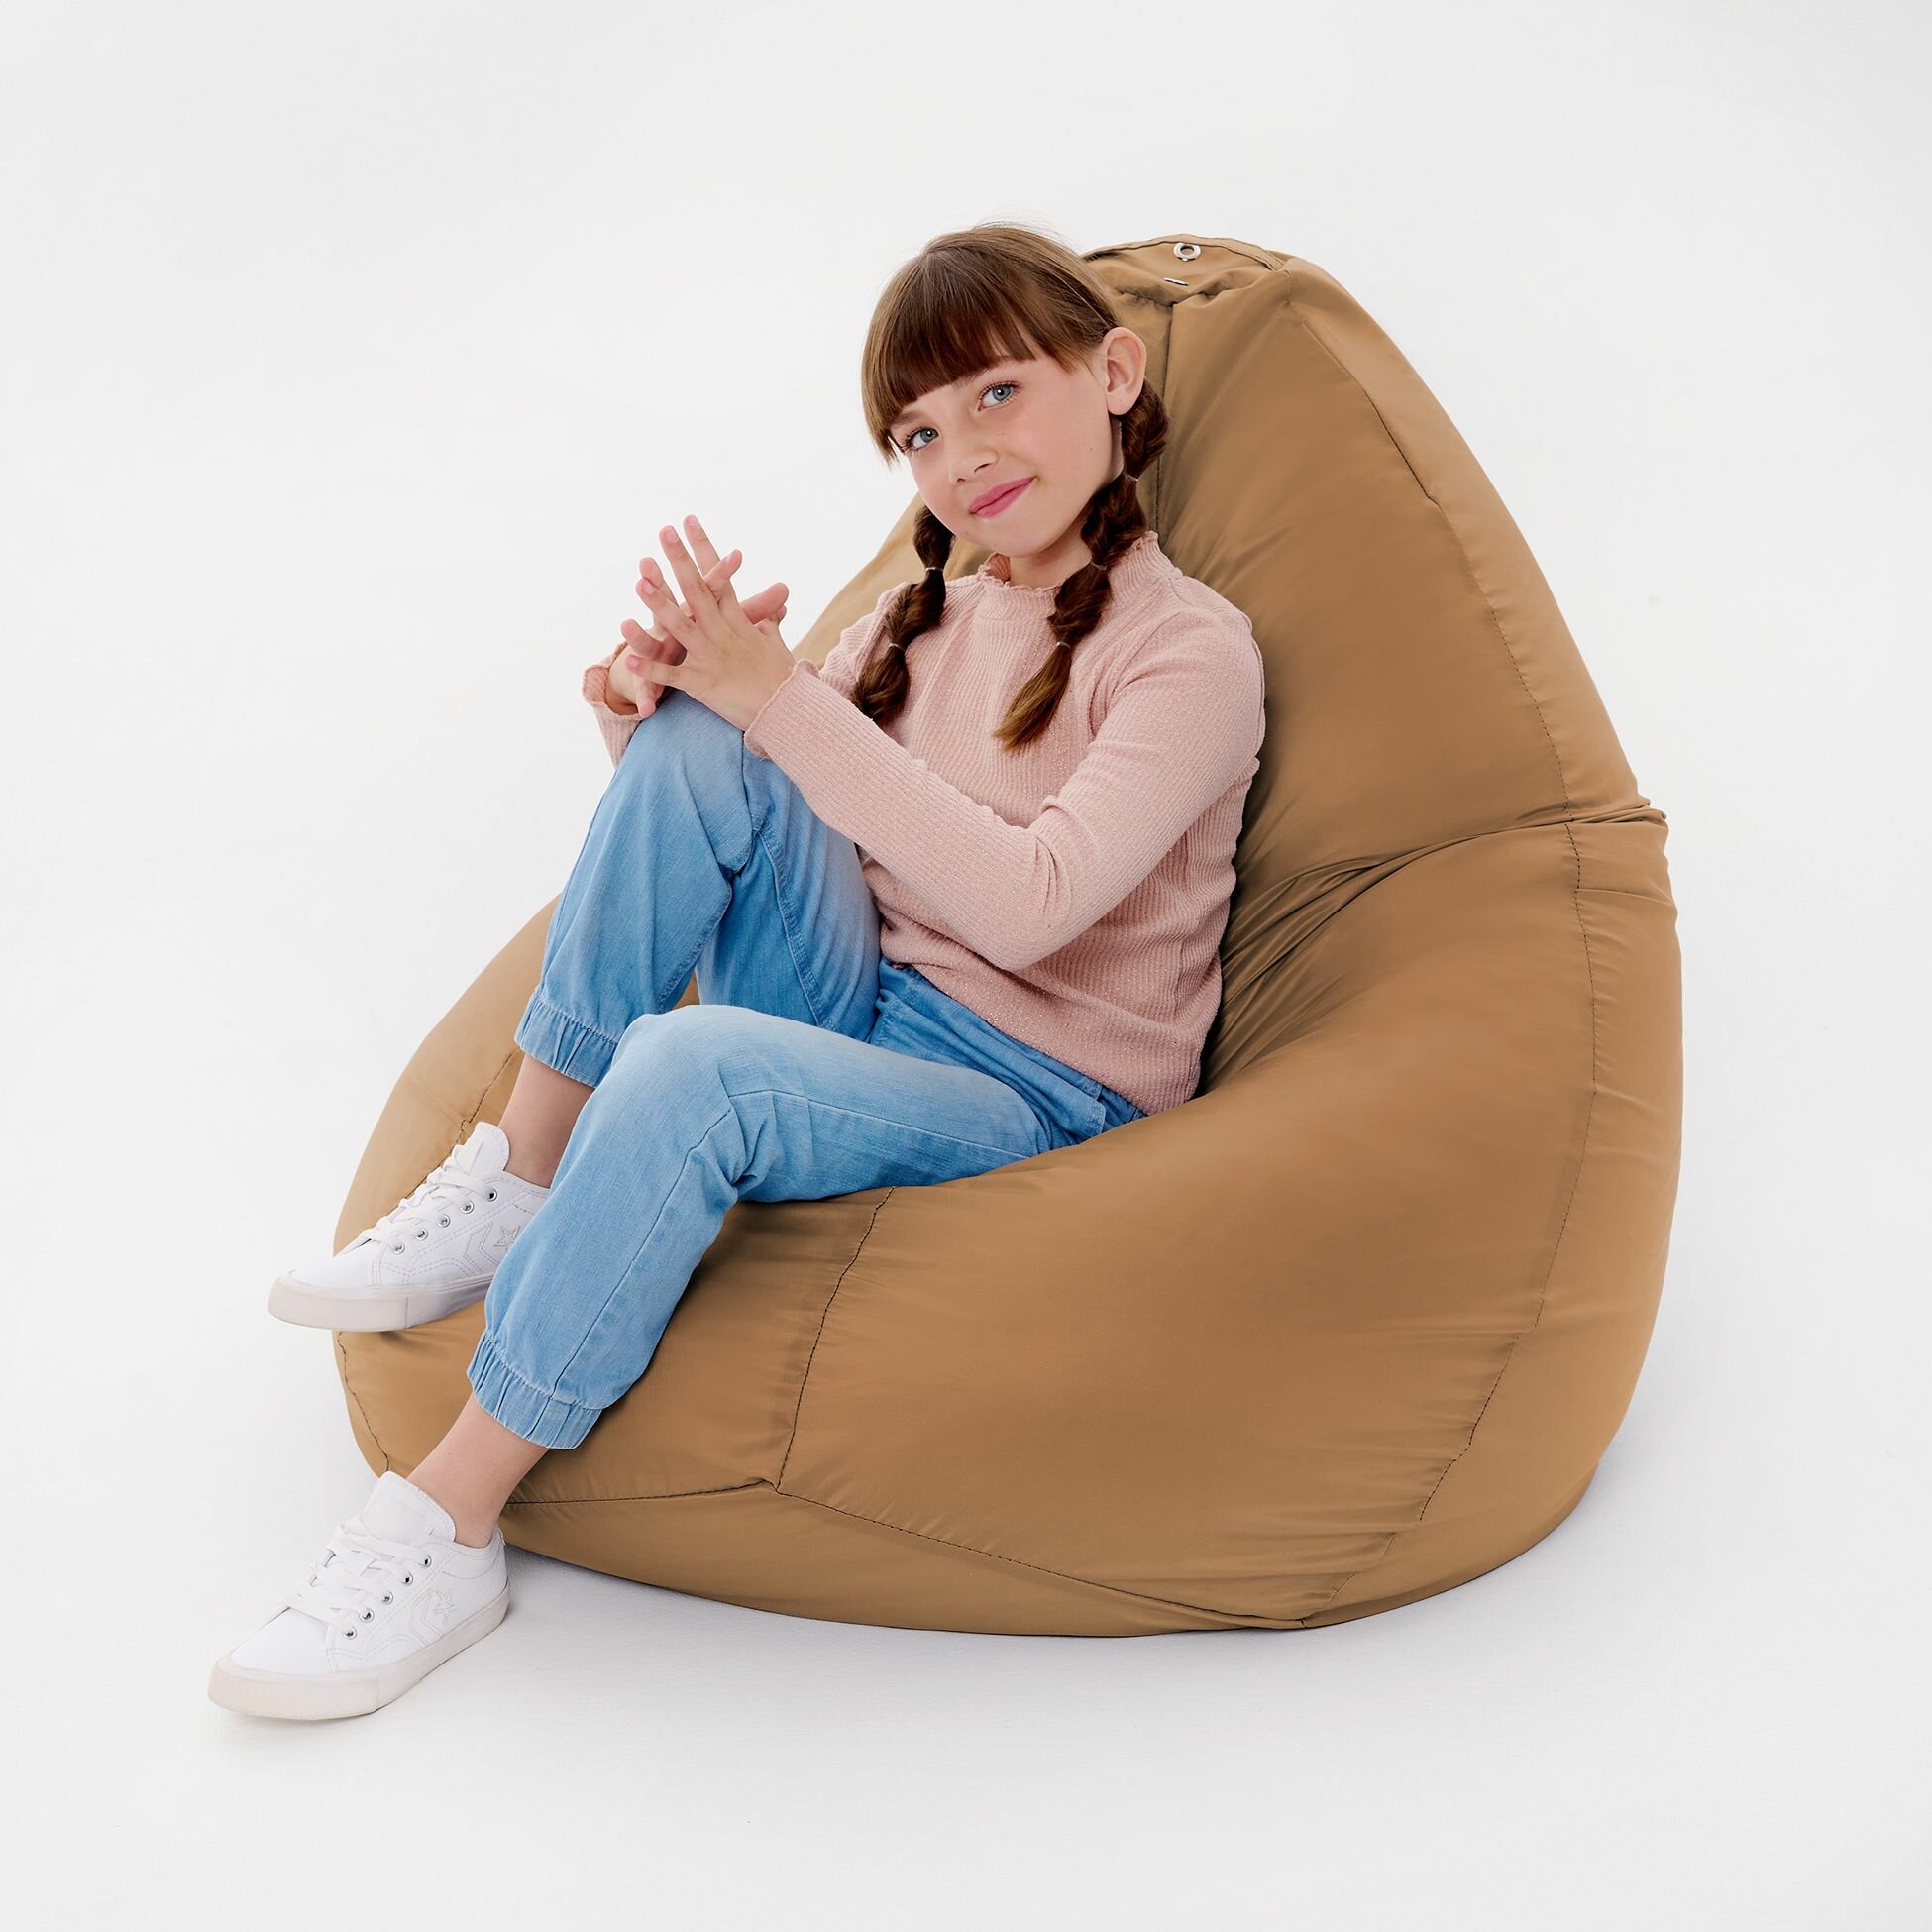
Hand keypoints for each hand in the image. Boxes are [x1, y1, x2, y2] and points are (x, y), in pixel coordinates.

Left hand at [628, 515, 798, 732]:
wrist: (790, 710)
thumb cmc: (784, 678)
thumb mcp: (776, 645)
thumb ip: (769, 624)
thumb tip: (776, 607)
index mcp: (738, 622)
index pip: (719, 577)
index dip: (703, 549)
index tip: (689, 521)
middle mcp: (723, 633)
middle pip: (698, 591)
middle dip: (679, 561)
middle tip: (663, 532)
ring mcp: (712, 657)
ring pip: (681, 626)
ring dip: (659, 604)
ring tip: (638, 582)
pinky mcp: (704, 684)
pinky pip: (673, 675)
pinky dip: (651, 668)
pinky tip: (629, 658)